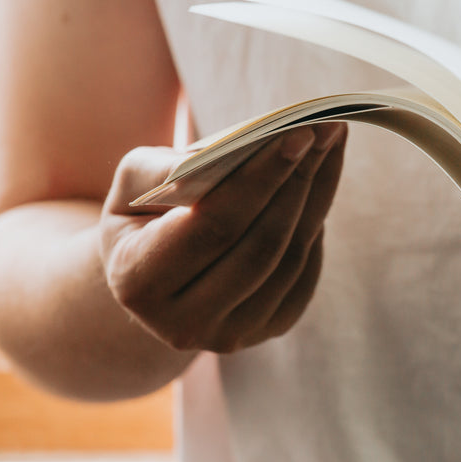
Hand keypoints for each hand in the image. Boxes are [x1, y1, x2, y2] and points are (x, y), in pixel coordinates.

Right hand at [100, 123, 345, 351]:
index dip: (261, 178)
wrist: (153, 282)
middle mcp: (185, 322)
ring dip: (317, 195)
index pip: (216, 224)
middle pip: (261, 242)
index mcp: (139, 281)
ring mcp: (231, 333)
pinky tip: (321, 182)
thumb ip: (163, 169)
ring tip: (329, 144)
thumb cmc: (142, 219)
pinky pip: (306, 271)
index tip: (299, 132)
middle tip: (326, 128)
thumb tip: (229, 151)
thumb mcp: (131, 188)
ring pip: (291, 257)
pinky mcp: (269, 330)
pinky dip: (317, 223)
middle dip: (299, 179)